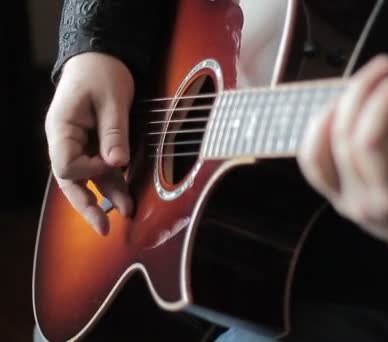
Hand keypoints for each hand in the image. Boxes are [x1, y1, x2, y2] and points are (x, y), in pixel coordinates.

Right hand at [45, 52, 134, 234]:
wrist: (102, 57)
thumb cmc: (102, 72)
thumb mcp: (112, 99)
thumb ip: (114, 132)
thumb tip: (117, 164)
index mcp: (61, 128)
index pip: (67, 164)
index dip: (91, 171)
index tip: (114, 164)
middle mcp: (65, 140)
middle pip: (70, 180)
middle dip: (87, 205)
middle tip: (103, 228)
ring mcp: (77, 144)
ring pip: (87, 178)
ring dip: (106, 195)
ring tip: (127, 212)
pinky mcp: (92, 144)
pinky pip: (99, 169)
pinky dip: (112, 182)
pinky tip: (126, 195)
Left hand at [297, 55, 387, 263]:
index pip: (370, 145)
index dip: (378, 106)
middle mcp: (364, 202)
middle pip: (342, 139)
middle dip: (359, 93)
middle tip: (383, 68)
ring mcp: (344, 201)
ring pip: (316, 150)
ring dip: (333, 110)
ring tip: (361, 87)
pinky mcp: (336, 195)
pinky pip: (313, 160)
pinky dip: (320, 129)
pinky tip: (341, 109)